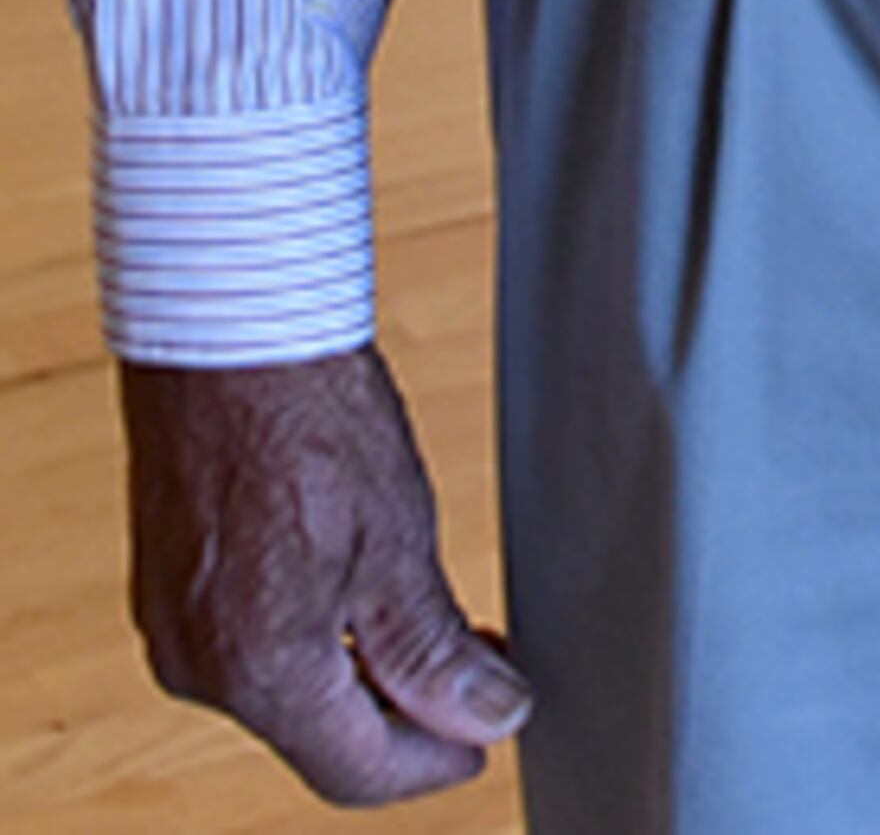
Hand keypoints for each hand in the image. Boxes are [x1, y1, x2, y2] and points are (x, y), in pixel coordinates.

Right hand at [121, 347, 531, 802]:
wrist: (225, 327)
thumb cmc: (308, 412)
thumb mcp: (397, 537)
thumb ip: (431, 649)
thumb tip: (487, 718)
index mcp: (259, 669)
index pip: (356, 769)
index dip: (434, 762)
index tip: (492, 732)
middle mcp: (202, 667)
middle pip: (320, 734)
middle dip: (406, 714)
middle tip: (482, 668)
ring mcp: (175, 628)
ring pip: (286, 691)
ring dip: (362, 673)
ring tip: (436, 623)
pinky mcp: (170, 586)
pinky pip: (250, 645)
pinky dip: (314, 637)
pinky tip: (363, 593)